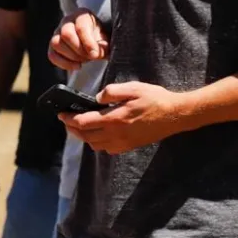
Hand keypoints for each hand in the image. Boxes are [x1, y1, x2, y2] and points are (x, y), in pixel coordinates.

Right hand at [48, 9, 108, 71]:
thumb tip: (96, 54)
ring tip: (84, 59)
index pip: (81, 27)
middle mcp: (67, 21)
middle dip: (79, 49)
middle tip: (90, 57)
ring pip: (56, 43)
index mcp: (81, 15)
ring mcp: (57, 33)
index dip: (88, 43)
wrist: (94, 42)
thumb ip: (104, 46)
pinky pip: (52, 55)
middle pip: (66, 34)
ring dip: (72, 56)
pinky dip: (64, 64)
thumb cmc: (100, 39)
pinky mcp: (52, 46)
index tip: (95, 54)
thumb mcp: (106, 40)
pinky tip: (77, 66)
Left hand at [60, 81, 189, 153]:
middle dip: (72, 129)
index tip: (61, 114)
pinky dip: (98, 143)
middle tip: (67, 120)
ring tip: (81, 126)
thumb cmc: (155, 99)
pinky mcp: (130, 146)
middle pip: (86, 136)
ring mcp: (123, 143)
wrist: (176, 115)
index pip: (83, 122)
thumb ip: (112, 92)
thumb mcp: (133, 88)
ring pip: (95, 145)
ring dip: (84, 137)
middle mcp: (117, 135)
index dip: (69, 119)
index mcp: (115, 119)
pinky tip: (99, 133)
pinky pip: (107, 149)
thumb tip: (97, 98)